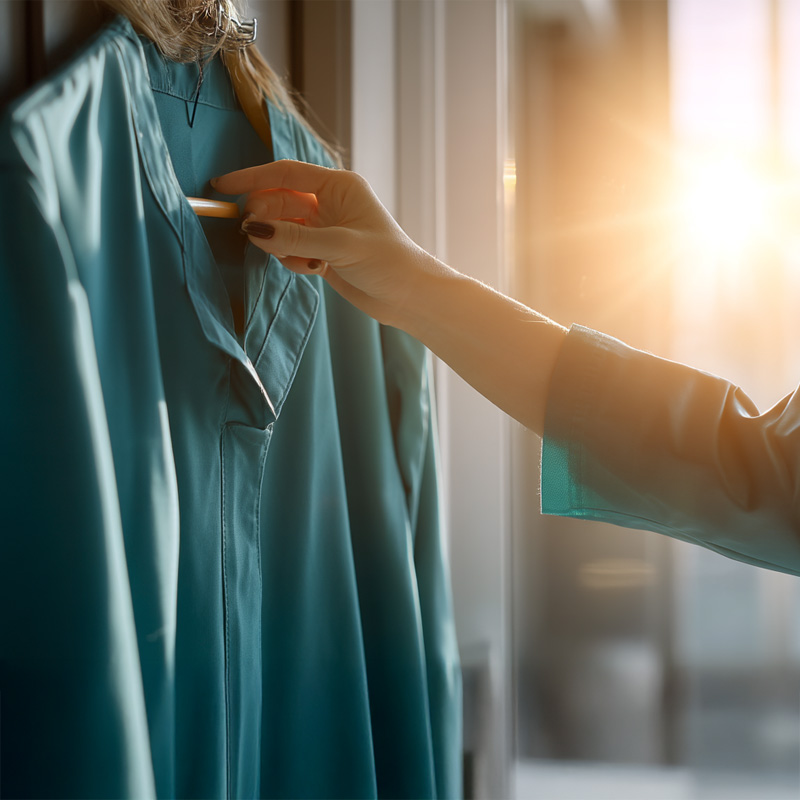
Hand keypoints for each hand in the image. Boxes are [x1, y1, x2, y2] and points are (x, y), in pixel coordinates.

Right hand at [212, 160, 438, 327]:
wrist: (409, 297)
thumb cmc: (388, 262)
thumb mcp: (341, 246)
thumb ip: (295, 238)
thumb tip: (253, 230)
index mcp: (338, 186)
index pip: (285, 173)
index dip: (251, 178)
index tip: (221, 187)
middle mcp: (329, 203)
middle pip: (278, 202)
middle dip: (265, 219)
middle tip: (256, 237)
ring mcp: (324, 228)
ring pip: (281, 228)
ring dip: (281, 245)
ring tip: (301, 261)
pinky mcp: (321, 252)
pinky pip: (290, 250)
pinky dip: (292, 260)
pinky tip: (314, 271)